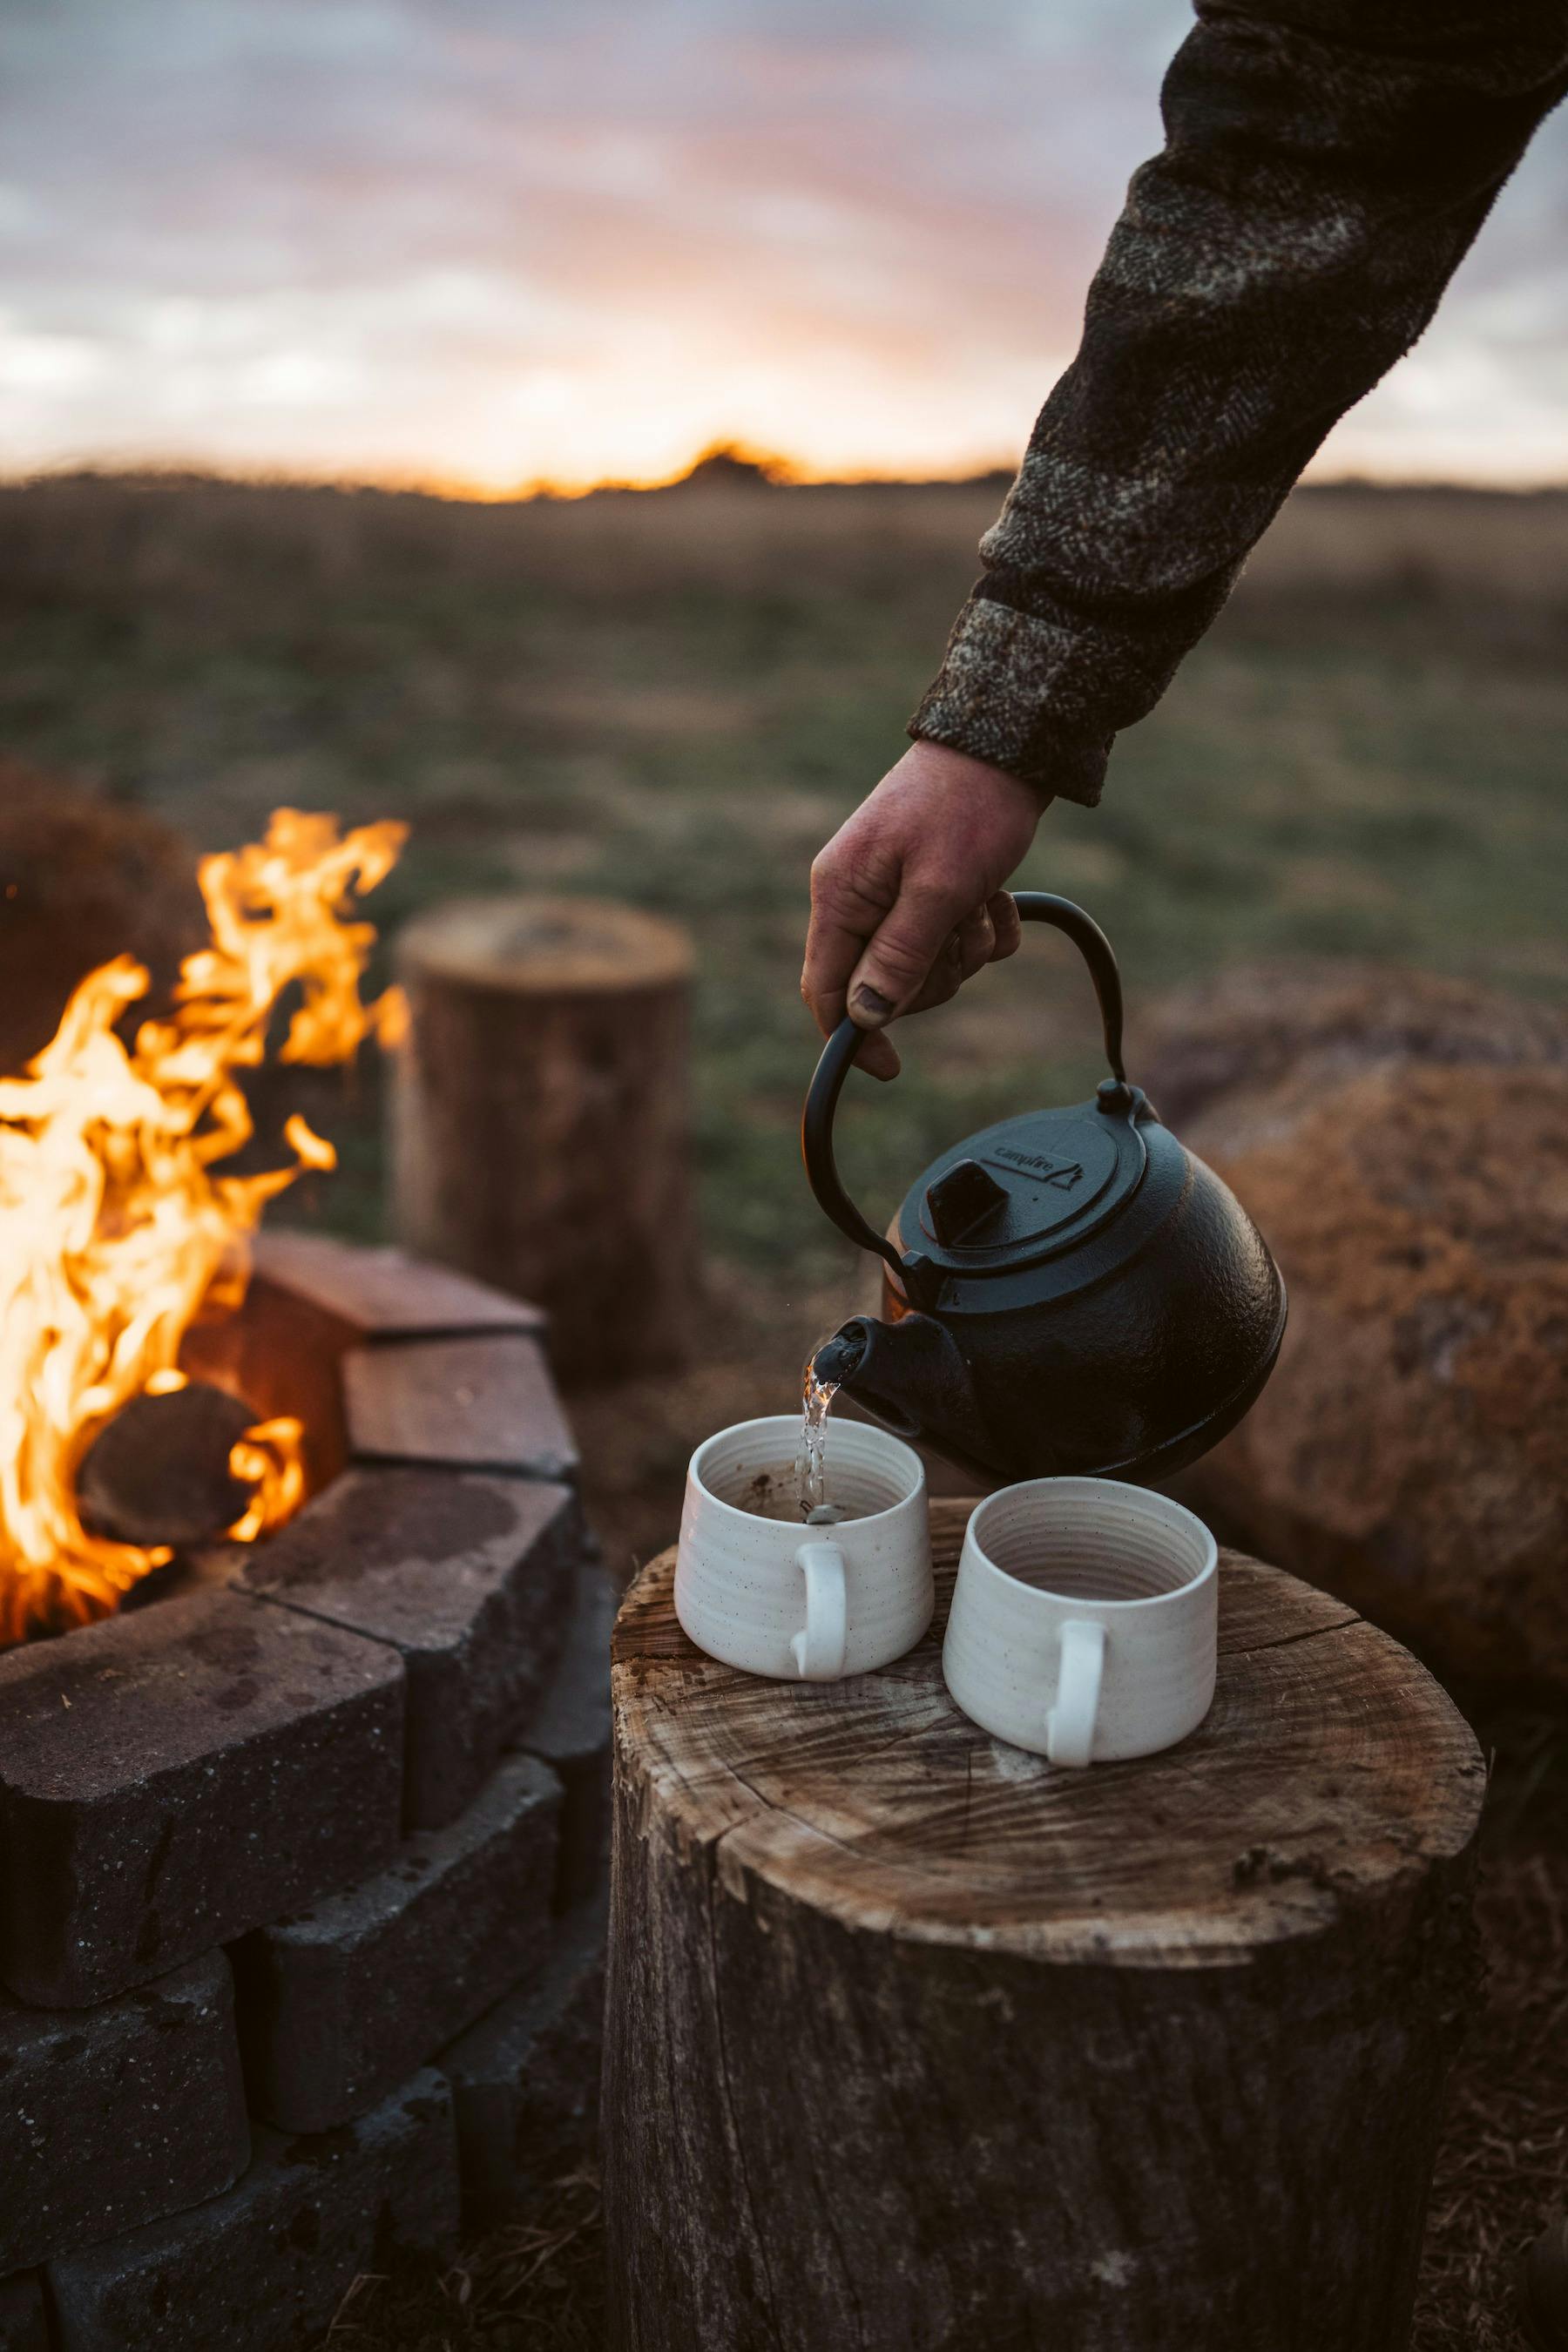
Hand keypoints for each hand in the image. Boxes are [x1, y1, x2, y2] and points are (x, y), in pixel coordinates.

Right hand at [802, 740, 1048, 1078]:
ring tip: (983, 898)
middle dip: (934, 972)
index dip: (852, 1036)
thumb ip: (899, 956)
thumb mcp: (939, 890)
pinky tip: (999, 896)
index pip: (825, 990)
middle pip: (883, 986)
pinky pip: (958, 940)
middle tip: (962, 929)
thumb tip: (863, 1018)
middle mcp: (858, 898)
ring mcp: (893, 893)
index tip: (891, 1068)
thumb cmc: (968, 809)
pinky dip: (986, 927)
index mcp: (840, 896)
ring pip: (928, 966)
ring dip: (967, 945)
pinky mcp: (931, 887)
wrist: (1007, 747)